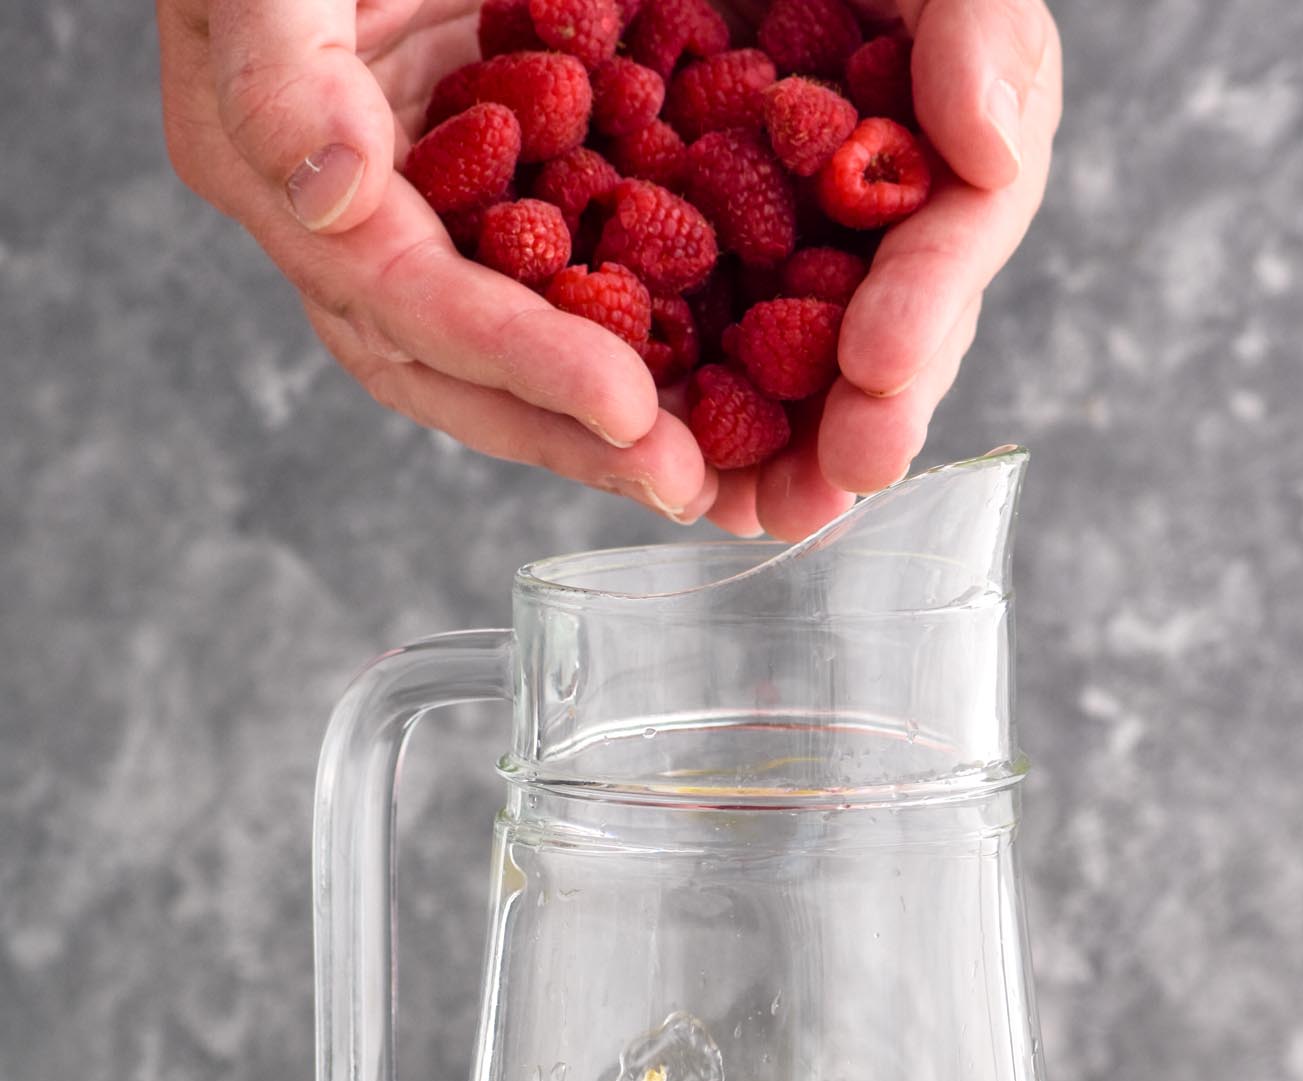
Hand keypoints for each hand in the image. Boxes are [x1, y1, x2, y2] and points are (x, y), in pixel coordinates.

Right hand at [156, 0, 718, 522]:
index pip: (408, 301)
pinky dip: (642, 323)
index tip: (629, 409)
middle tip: (693, 487)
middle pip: (461, 371)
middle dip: (574, 437)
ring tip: (723, 469)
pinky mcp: (492, 169)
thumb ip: (280, 67)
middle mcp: (344, 215)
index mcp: (274, 165)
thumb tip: (337, 201)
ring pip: (517, 343)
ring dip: (613, 413)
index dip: (519, 365)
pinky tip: (723, 370)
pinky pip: (570, 268)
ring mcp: (417, 201)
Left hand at [717, 0, 1061, 538]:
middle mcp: (866, 206)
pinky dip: (677, 407)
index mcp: (937, 133)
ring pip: (787, 364)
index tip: (881, 368)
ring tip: (757, 515)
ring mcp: (774, 235)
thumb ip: (979, 28)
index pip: (952, 237)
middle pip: (878, 334)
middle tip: (834, 482)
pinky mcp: (671, 242)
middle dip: (860, 419)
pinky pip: (680, 337)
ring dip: (776, 450)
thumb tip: (986, 153)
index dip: (925, 313)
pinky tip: (671, 473)